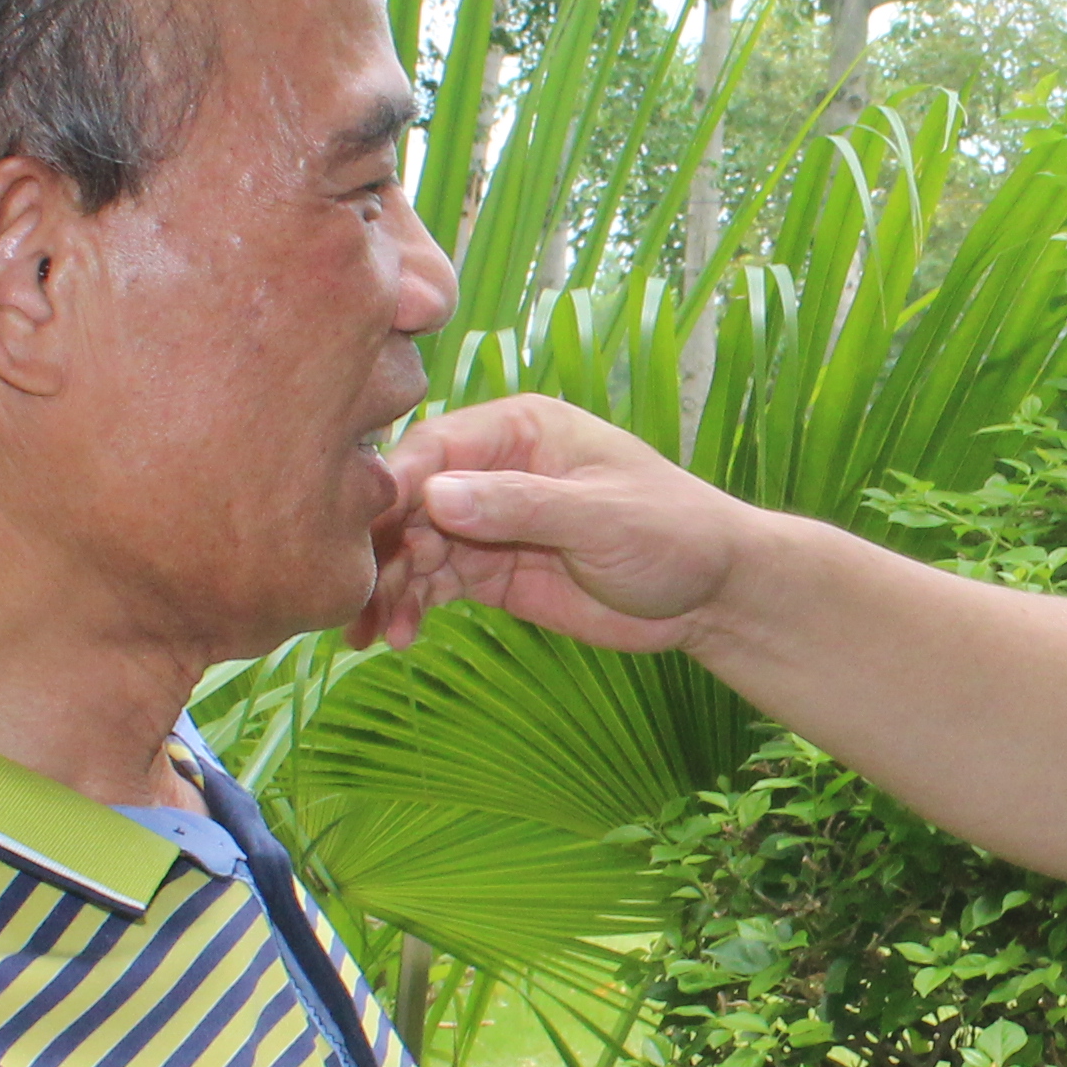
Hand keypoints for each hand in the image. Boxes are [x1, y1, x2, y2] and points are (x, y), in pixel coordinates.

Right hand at [361, 396, 751, 654]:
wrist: (711, 595)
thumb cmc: (672, 532)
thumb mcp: (599, 517)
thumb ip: (520, 505)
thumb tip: (436, 495)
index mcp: (519, 429)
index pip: (435, 448)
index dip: (393, 487)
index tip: (357, 530)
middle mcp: (493, 468)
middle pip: (410, 501)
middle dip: (379, 548)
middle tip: (354, 596)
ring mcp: (489, 522)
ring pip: (413, 547)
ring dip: (387, 586)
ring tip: (368, 632)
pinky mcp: (492, 570)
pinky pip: (434, 583)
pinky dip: (411, 608)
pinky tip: (395, 637)